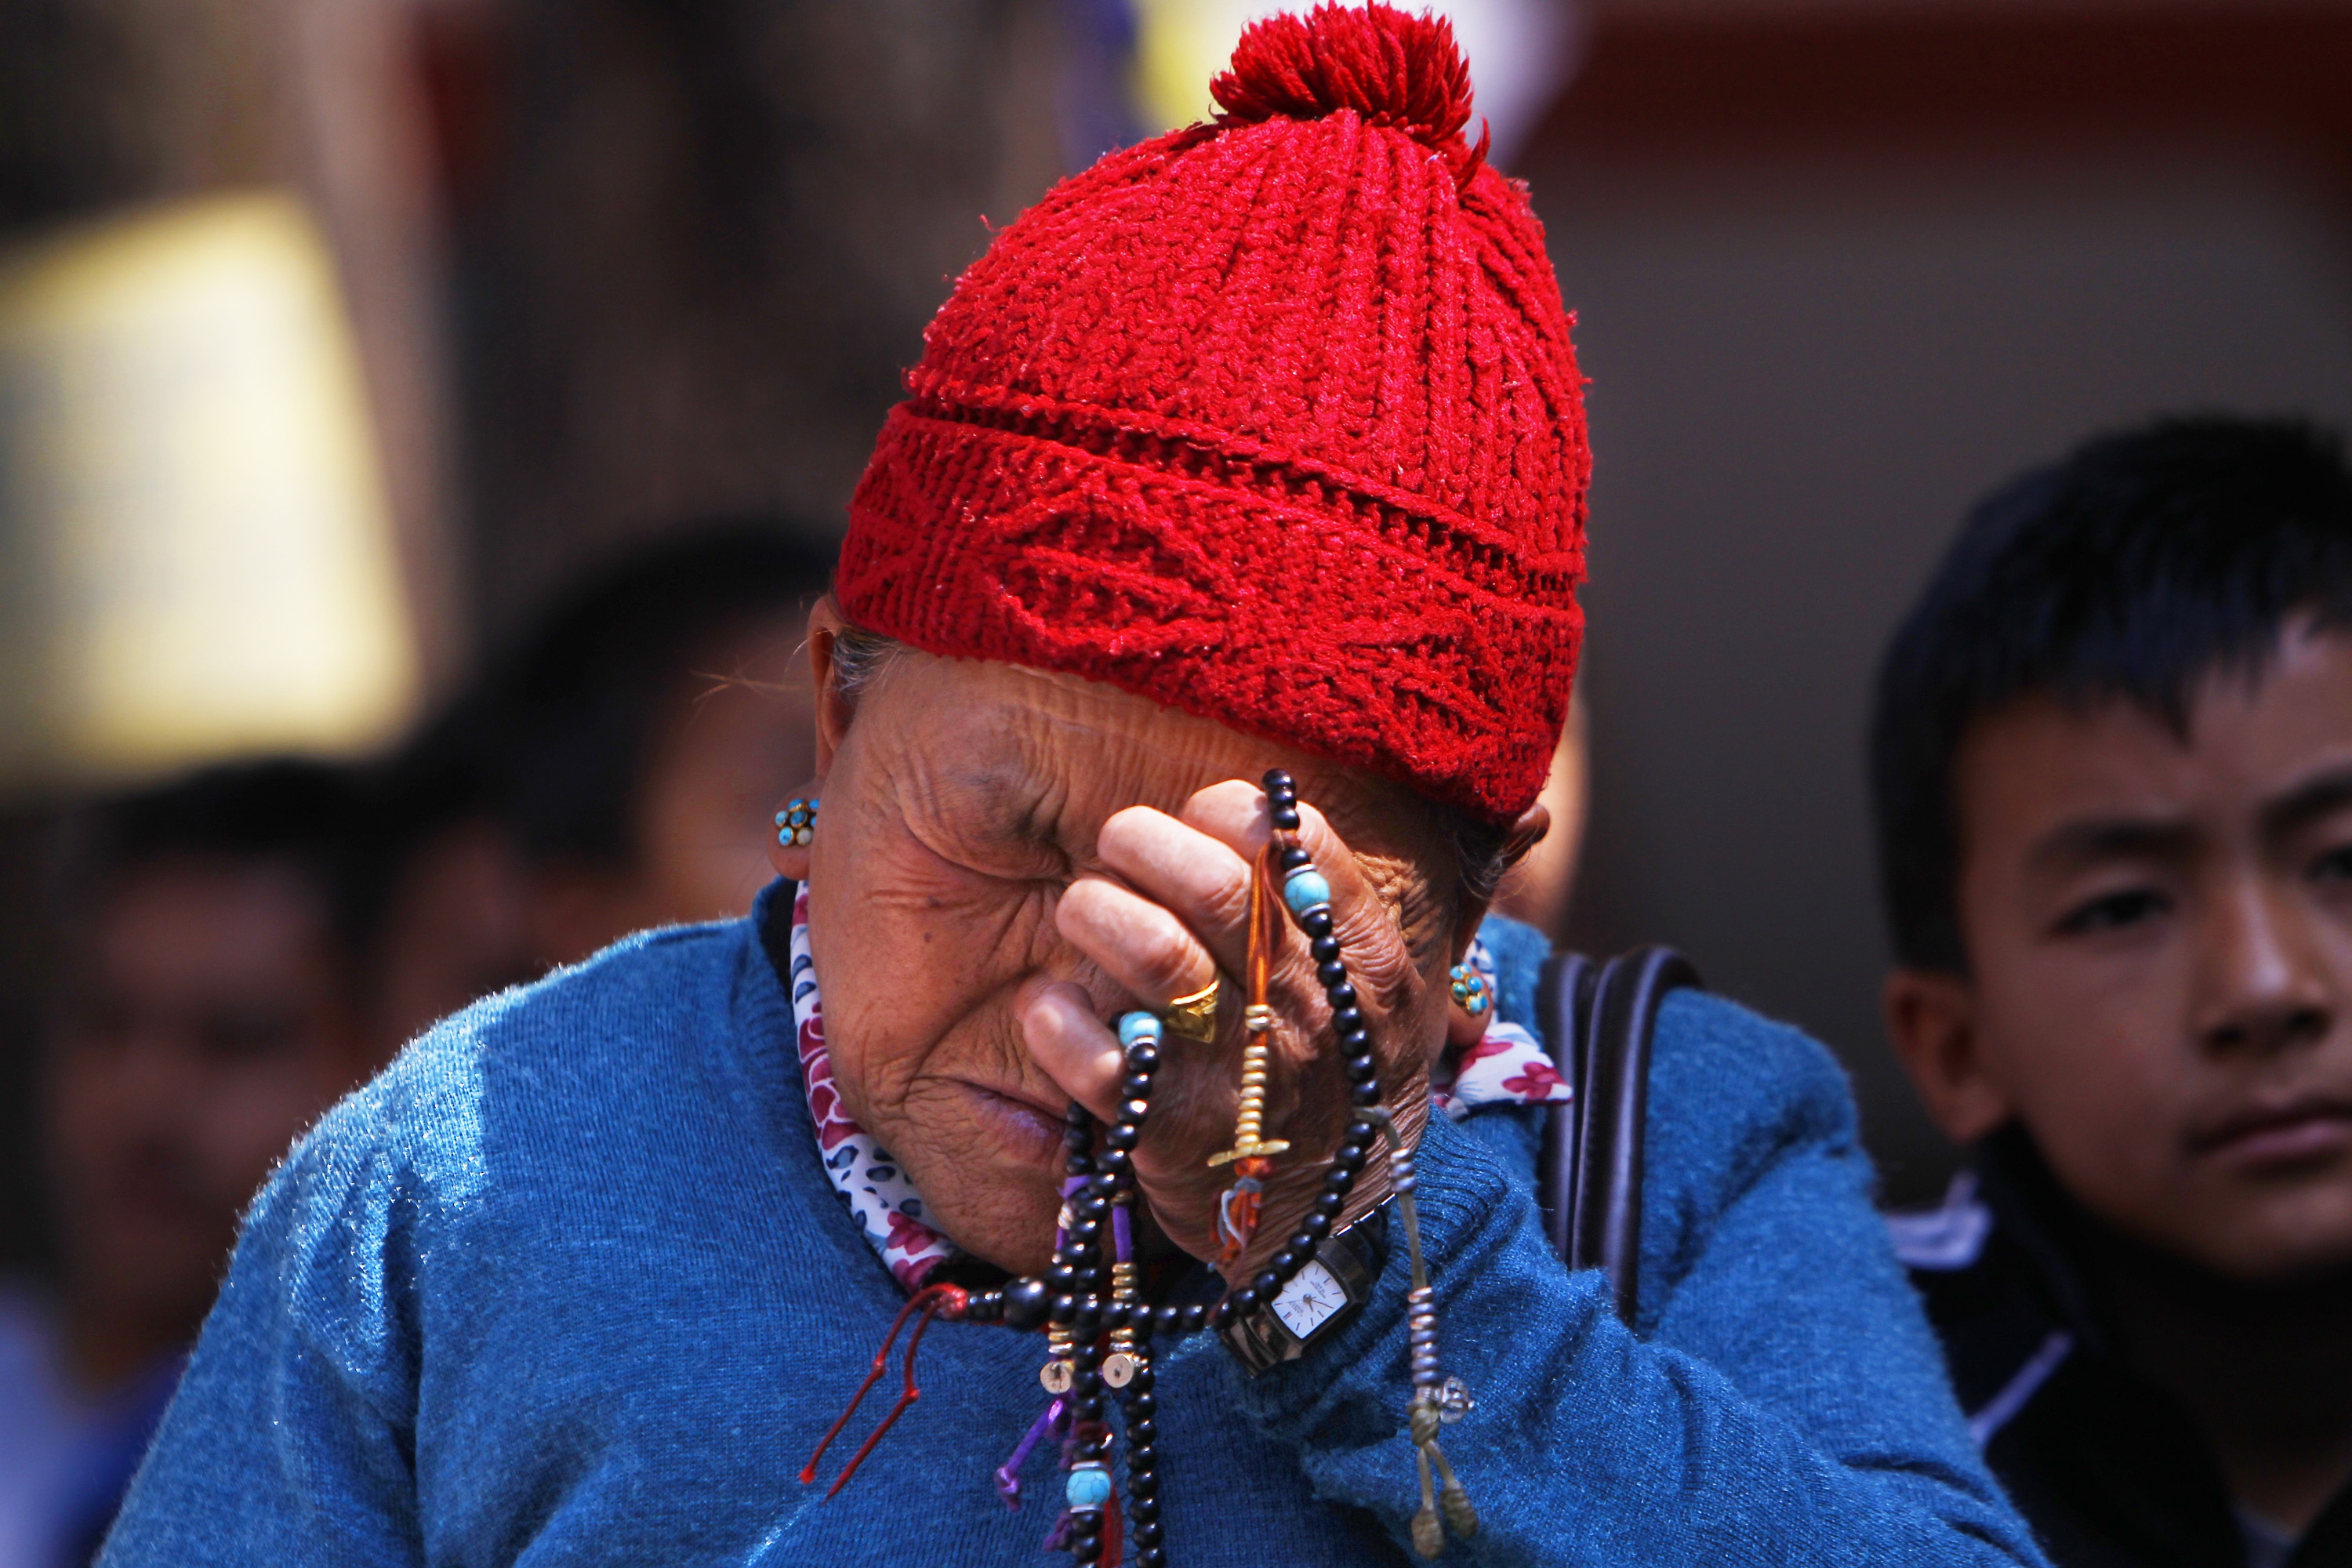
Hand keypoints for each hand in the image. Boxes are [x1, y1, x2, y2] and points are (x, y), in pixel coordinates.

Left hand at [1019, 779, 1437, 1283]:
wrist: (1326, 1234)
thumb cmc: (1346, 1081)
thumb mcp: (1401, 998)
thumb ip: (1421, 898)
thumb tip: (1537, 808)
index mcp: (1370, 970)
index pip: (1300, 846)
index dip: (1231, 811)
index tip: (1202, 814)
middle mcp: (1308, 1015)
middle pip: (1213, 887)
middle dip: (1145, 838)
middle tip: (1120, 836)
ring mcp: (1237, 1077)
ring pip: (1149, 952)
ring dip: (1096, 910)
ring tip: (1084, 908)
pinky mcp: (1165, 1136)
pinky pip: (1091, 1051)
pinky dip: (1056, 1014)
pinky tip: (1053, 1001)